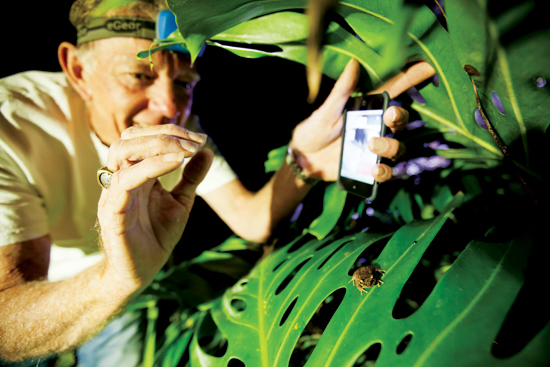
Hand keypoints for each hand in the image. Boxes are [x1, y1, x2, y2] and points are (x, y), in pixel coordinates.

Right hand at [96, 125, 212, 290]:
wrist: (141, 272)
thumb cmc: (156, 237)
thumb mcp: (181, 202)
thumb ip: (191, 177)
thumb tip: (207, 152)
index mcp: (135, 173)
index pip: (143, 138)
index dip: (171, 132)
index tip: (200, 138)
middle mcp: (120, 178)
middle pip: (130, 138)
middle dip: (165, 133)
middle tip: (195, 141)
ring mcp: (113, 193)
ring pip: (121, 152)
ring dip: (157, 145)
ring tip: (186, 151)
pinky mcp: (112, 211)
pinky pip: (124, 181)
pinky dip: (150, 167)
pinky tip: (176, 163)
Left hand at [289, 59, 435, 181]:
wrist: (302, 159)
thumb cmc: (314, 130)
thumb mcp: (326, 111)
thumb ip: (341, 91)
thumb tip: (353, 62)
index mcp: (367, 109)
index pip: (393, 92)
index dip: (411, 78)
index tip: (428, 66)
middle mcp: (376, 128)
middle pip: (401, 121)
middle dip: (401, 117)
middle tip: (390, 115)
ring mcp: (374, 150)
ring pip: (398, 147)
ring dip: (391, 146)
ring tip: (373, 145)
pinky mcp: (369, 168)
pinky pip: (386, 172)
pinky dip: (385, 172)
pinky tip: (375, 169)